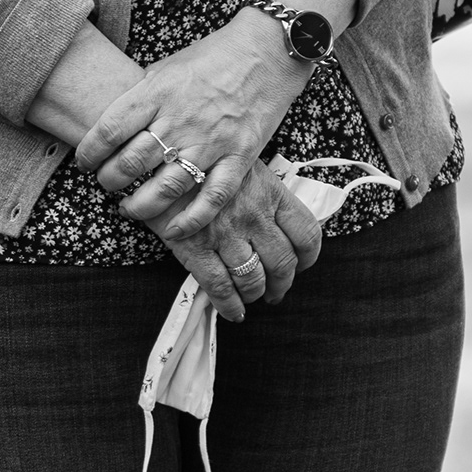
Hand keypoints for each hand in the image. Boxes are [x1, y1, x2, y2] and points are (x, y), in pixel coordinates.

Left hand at [75, 9, 307, 246]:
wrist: (268, 50)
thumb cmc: (213, 57)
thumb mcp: (167, 67)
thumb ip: (142, 98)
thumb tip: (114, 128)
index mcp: (158, 93)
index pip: (109, 131)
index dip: (89, 153)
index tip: (85, 162)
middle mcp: (181, 119)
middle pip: (131, 163)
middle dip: (110, 181)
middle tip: (108, 183)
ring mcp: (211, 141)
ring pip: (165, 188)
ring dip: (140, 206)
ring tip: (130, 208)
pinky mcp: (239, 156)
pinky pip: (212, 198)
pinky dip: (191, 220)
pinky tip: (173, 231)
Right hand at [148, 161, 321, 322]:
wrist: (163, 159)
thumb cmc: (202, 161)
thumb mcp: (243, 165)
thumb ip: (261, 192)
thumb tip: (271, 218)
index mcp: (271, 193)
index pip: (306, 233)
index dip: (307, 257)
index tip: (301, 264)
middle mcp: (255, 216)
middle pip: (283, 262)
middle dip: (282, 283)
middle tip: (276, 290)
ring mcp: (227, 235)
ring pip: (253, 279)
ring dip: (255, 294)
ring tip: (251, 298)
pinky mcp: (197, 249)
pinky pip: (221, 287)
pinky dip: (230, 306)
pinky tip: (234, 313)